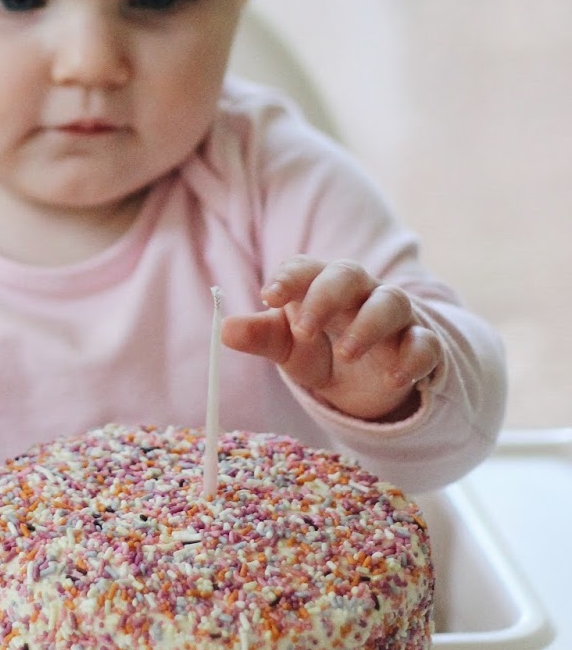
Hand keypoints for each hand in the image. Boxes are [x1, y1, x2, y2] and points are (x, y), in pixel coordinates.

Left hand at [221, 257, 440, 422]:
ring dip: (369, 324)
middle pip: (349, 273)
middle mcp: (359, 292)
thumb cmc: (321, 348)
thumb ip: (261, 336)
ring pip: (390, 302)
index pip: (305, 267)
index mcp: (321, 284)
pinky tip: (393, 378)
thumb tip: (225, 330)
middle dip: (326, 296)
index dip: (289, 277)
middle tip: (304, 329)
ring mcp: (393, 316)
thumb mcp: (289, 347)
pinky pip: (424, 342)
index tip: (268, 296)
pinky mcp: (419, 344)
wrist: (366, 382)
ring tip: (347, 352)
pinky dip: (412, 358)